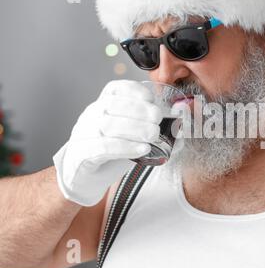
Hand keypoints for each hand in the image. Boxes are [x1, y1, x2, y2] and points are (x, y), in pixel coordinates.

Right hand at [53, 80, 162, 205]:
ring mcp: (83, 134)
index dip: (135, 91)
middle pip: (113, 106)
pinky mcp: (82, 154)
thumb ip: (150, 129)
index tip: (152, 100)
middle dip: (139, 111)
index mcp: (102, 106)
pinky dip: (125, 147)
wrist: (83, 177)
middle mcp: (91, 116)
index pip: (116, 89)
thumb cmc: (110, 153)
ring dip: (135, 129)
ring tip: (153, 136)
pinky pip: (102, 147)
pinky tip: (141, 149)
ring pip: (107, 125)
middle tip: (157, 121)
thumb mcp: (130, 136)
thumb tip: (179, 127)